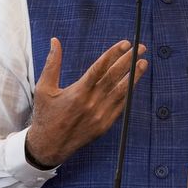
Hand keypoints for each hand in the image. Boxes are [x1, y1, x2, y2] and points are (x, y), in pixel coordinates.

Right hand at [25, 37, 147, 167]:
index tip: (125, 43)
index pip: (100, 67)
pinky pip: (120, 105)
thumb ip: (52, 63)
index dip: (114, 54)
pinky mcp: (105, 125)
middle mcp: (92, 103)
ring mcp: (101, 115)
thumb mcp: (43, 88)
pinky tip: (133, 83)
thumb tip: (55, 41)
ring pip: (121, 91)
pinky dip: (128, 93)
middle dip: (128, 60)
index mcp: (78, 92)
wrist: (50, 146)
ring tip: (143, 63)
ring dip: (134, 76)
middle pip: (114, 76)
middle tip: (141, 47)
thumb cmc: (45, 115)